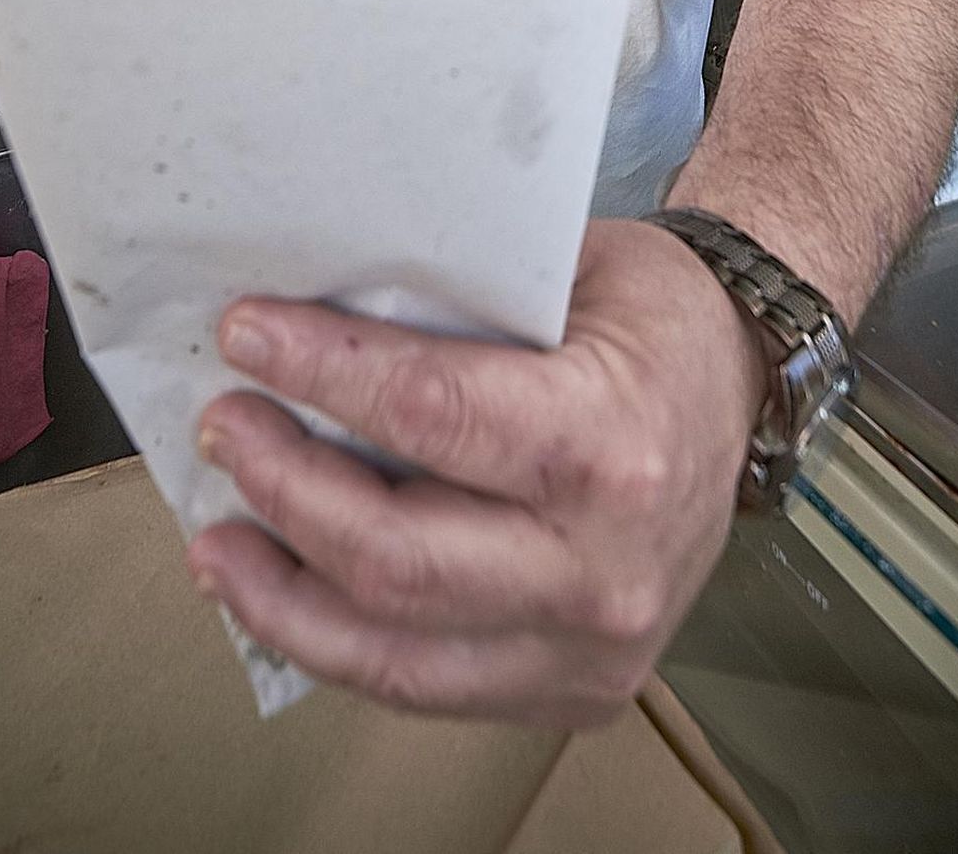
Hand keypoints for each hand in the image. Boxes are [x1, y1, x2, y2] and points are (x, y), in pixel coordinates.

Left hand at [188, 219, 761, 725]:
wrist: (741, 387)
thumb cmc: (650, 316)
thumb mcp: (569, 265)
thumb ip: (453, 293)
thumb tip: (310, 300)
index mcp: (609, 441)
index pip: (431, 414)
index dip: (322, 372)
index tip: (247, 334)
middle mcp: (603, 564)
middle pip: (395, 555)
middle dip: (285, 488)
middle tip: (224, 426)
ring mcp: (591, 648)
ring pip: (395, 651)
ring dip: (283, 595)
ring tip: (216, 542)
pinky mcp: (573, 692)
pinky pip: (427, 686)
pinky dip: (339, 644)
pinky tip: (283, 595)